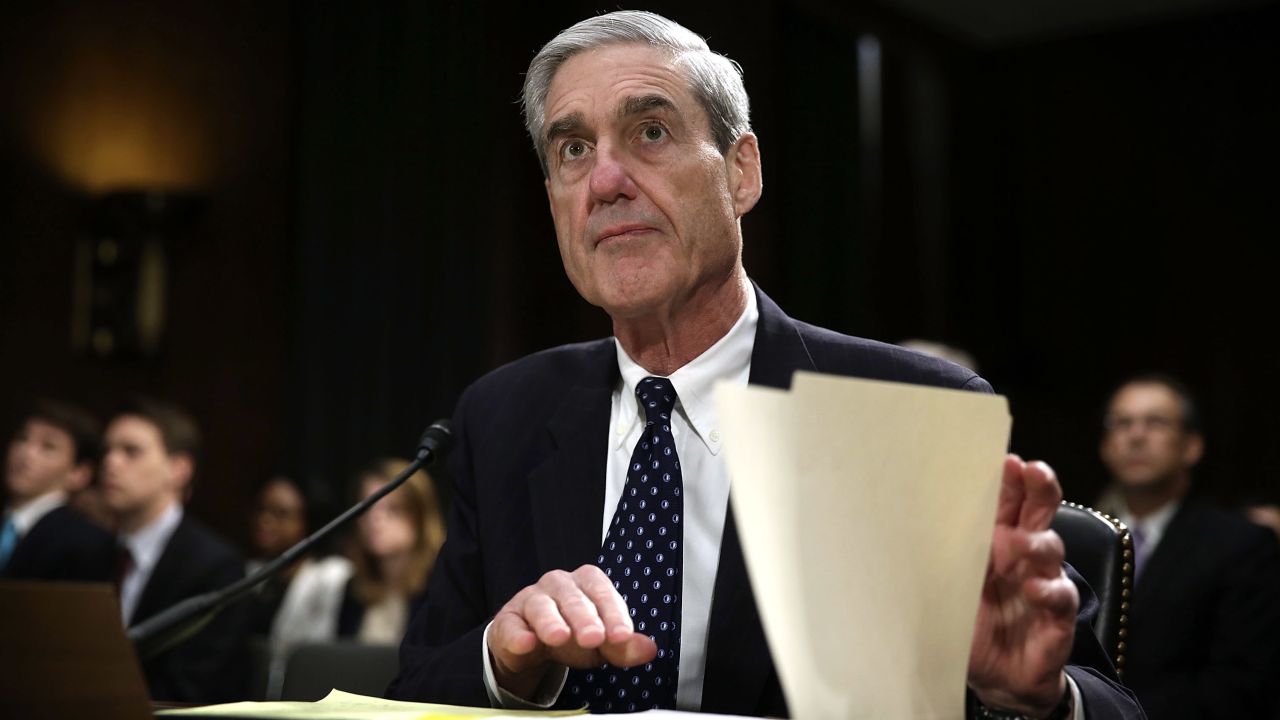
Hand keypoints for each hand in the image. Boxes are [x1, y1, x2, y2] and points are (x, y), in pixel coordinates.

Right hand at [488, 565, 656, 700]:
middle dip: (585, 617)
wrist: (531, 645)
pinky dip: (518, 635)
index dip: (613, 612)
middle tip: (594, 638)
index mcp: (586, 584)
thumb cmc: (572, 636)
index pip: (602, 591)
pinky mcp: (507, 621)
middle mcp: (558, 585)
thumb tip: (650, 649)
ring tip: (560, 637)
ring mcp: (530, 600)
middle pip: (572, 596)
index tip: (622, 635)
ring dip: (551, 622)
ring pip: (540, 605)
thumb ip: (624, 647)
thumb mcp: (602, 644)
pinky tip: (527, 643)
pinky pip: (510, 624)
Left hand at [967, 455, 1077, 716]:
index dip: (1008, 479)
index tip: (1004, 460)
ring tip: (1018, 543)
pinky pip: (1060, 596)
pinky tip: (1033, 589)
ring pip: (1051, 549)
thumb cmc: (970, 622)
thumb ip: (943, 554)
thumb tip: (906, 520)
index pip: (1005, 500)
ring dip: (1036, 543)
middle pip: (1039, 510)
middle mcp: (1022, 555)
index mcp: (994, 539)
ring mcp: (1042, 581)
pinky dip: (1048, 591)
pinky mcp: (1056, 616)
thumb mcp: (948, 585)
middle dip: (1040, 486)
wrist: (995, 678)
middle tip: (1033, 472)